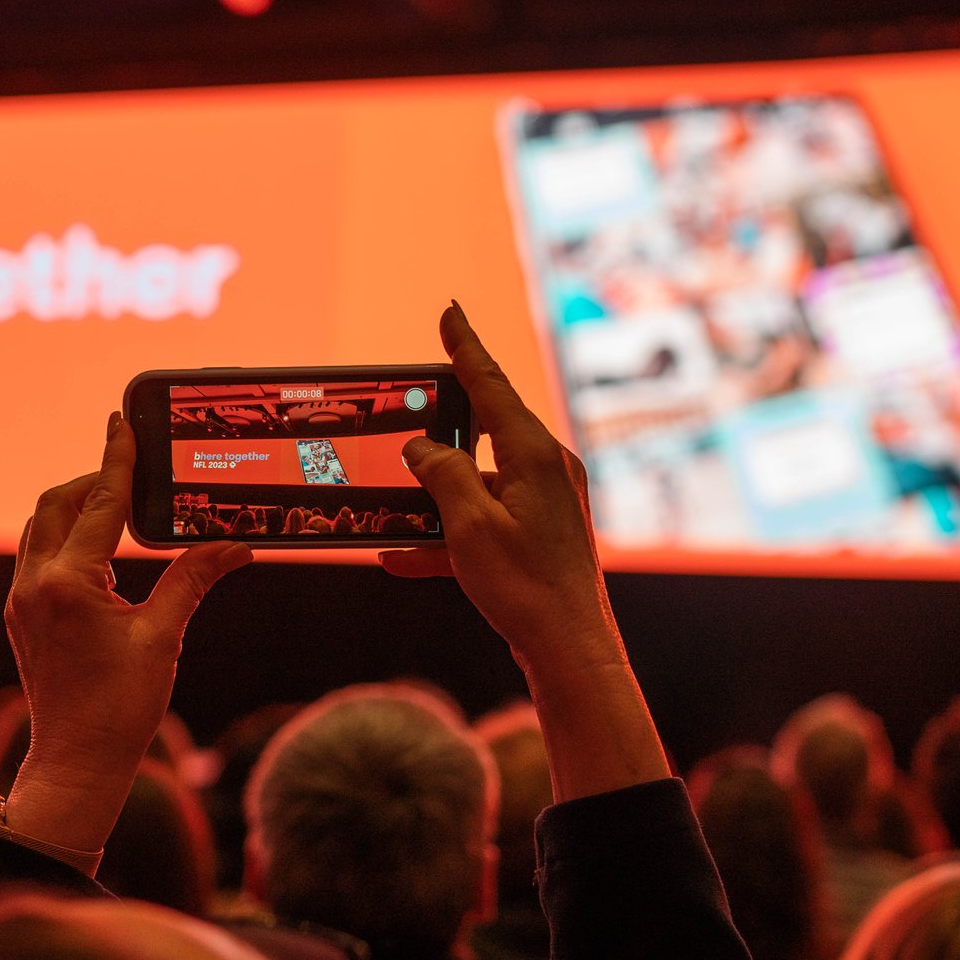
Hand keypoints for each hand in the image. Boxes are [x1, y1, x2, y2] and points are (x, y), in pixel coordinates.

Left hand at [3, 414, 249, 860]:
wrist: (77, 763)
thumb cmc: (120, 709)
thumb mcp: (164, 637)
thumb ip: (193, 580)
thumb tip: (235, 545)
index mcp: (69, 584)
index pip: (99, 503)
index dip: (117, 459)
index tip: (123, 421)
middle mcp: (35, 585)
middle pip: (56, 505)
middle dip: (92, 481)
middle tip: (130, 472)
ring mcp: (21, 602)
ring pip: (40, 530)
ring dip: (76, 511)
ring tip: (118, 509)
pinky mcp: (21, 619)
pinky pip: (37, 559)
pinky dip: (66, 542)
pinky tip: (101, 555)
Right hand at [381, 303, 620, 679]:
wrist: (569, 648)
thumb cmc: (525, 586)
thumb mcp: (469, 525)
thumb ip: (442, 475)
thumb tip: (421, 447)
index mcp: (536, 454)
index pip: (492, 386)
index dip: (465, 347)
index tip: (449, 311)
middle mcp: (546, 469)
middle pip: (484, 429)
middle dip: (440, 425)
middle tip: (406, 406)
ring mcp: (545, 502)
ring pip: (477, 482)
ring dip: (434, 496)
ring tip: (390, 506)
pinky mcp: (538, 534)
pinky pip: (483, 521)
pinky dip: (447, 535)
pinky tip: (400, 558)